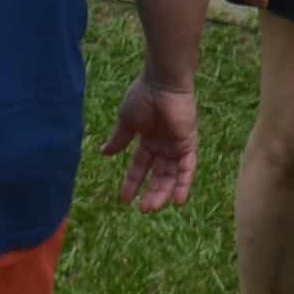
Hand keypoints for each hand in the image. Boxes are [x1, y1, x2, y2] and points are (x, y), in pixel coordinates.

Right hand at [114, 79, 201, 212]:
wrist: (161, 83)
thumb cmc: (143, 97)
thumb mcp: (127, 122)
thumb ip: (119, 140)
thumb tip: (104, 153)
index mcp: (149, 140)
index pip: (141, 166)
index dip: (133, 182)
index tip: (124, 199)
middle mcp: (164, 145)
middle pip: (159, 175)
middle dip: (152, 192)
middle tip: (144, 209)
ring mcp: (177, 145)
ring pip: (173, 175)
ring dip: (165, 192)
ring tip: (153, 207)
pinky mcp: (188, 143)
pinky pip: (188, 167)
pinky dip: (184, 183)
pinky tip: (178, 200)